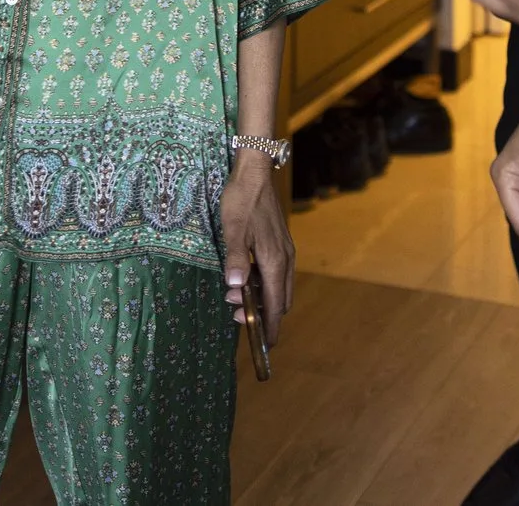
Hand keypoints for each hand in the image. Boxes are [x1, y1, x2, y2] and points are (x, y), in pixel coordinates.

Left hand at [219, 154, 293, 347]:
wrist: (255, 173)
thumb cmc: (242, 200)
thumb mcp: (233, 229)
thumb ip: (235, 259)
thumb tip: (235, 287)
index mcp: (274, 261)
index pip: (275, 305)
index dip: (270, 327)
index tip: (265, 346)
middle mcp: (285, 260)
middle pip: (280, 300)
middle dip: (263, 314)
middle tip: (237, 315)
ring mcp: (285, 251)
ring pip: (279, 287)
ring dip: (262, 298)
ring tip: (235, 296)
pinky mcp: (281, 244)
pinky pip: (277, 274)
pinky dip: (264, 283)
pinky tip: (246, 277)